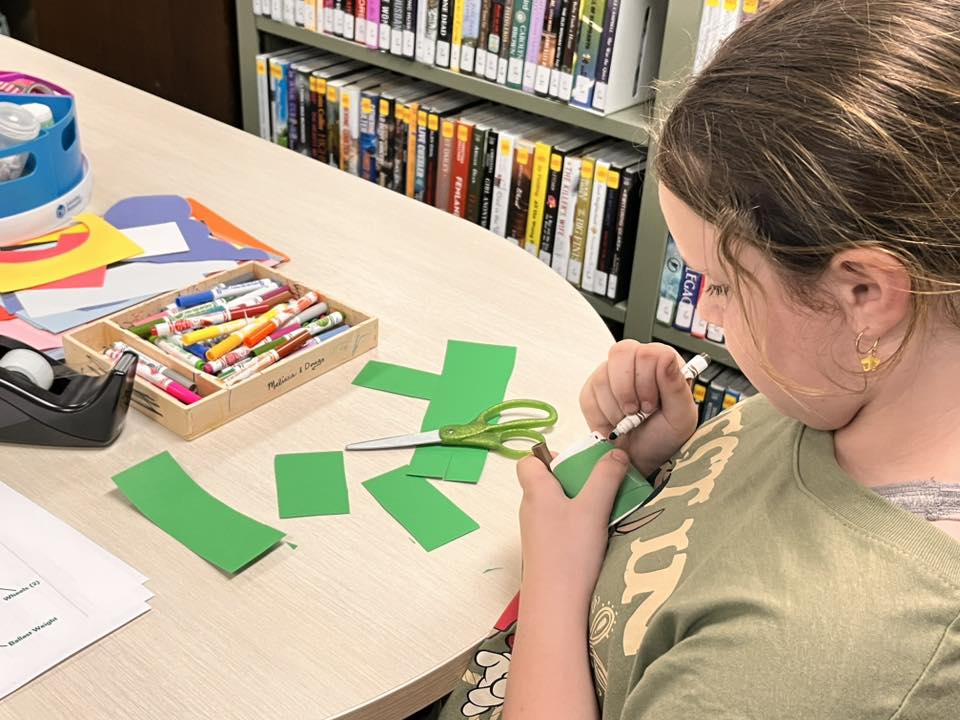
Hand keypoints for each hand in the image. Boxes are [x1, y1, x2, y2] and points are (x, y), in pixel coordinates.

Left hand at [516, 449, 629, 611]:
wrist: (556, 605)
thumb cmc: (570, 552)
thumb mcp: (593, 508)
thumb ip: (606, 477)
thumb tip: (616, 453)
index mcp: (536, 491)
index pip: (529, 461)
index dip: (550, 456)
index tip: (577, 464)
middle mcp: (531, 508)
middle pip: (548, 482)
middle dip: (576, 480)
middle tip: (602, 487)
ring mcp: (537, 532)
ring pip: (557, 505)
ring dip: (581, 503)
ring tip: (606, 512)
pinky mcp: (545, 551)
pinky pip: (561, 526)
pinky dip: (578, 525)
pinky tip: (599, 536)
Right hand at [580, 341, 698, 476]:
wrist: (641, 459)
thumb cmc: (663, 437)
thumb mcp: (681, 417)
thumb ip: (677, 386)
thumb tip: (666, 357)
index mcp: (661, 362)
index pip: (648, 352)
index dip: (647, 380)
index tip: (652, 405)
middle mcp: (634, 362)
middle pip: (621, 354)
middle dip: (628, 391)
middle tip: (638, 412)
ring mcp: (609, 374)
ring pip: (603, 376)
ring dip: (617, 407)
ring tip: (629, 420)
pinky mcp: (591, 390)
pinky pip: (589, 395)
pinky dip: (602, 415)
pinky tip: (615, 421)